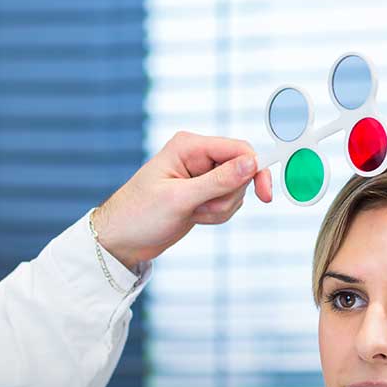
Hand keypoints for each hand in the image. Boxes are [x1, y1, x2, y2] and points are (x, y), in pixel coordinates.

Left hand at [91, 131, 273, 267]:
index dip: (255, 169)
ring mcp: (201, 176)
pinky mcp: (203, 194)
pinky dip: (215, 215)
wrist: (121, 239)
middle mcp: (197, 156)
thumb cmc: (139, 215)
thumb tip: (252, 163)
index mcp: (189, 146)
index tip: (264, 194)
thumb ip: (218, 181)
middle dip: (226, 197)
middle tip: (200, 209)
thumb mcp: (180, 199)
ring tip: (192, 214)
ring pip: (236, 191)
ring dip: (219, 210)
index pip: (238, 149)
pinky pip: (227, 203)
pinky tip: (193, 218)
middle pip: (241, 172)